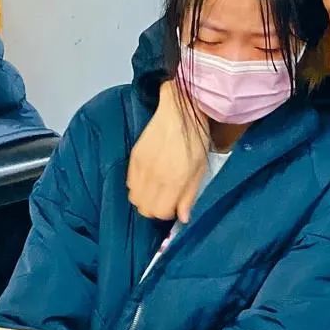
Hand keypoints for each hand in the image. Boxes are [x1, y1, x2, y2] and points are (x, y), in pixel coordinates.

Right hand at [127, 81, 207, 221]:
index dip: (168, 212)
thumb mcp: (201, 170)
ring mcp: (141, 167)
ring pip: (134, 198)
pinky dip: (137, 186)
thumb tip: (183, 218)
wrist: (181, 111)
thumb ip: (189, 196)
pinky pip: (129, 183)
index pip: (160, 212)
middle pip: (144, 208)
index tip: (175, 205)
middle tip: (167, 198)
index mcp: (173, 180)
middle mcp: (153, 176)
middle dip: (156, 208)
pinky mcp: (133, 157)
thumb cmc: (196, 140)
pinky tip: (149, 178)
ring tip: (158, 189)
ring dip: (145, 198)